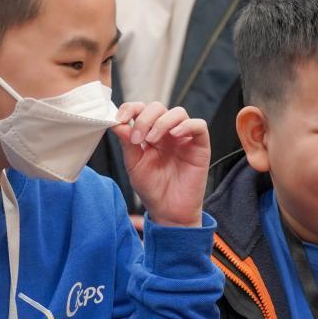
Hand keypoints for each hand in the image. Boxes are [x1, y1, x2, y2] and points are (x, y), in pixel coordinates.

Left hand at [113, 103, 208, 228]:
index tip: (120, 119)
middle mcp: (167, 132)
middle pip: (158, 107)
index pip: (141, 109)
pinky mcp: (200, 145)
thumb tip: (117, 123)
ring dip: (162, 122)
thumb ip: (127, 143)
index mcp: (149, 134)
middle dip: (145, 118)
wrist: (168, 211)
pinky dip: (186, 126)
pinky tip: (174, 136)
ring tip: (152, 140)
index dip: (130, 109)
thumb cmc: (152, 189)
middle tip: (137, 138)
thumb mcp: (133, 164)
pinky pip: (199, 125)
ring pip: (178, 112)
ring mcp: (184, 137)